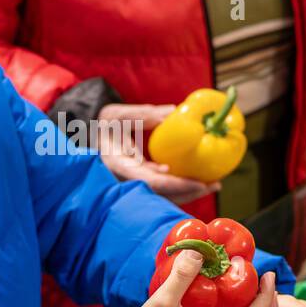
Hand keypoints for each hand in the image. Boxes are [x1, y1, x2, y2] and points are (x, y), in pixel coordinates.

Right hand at [98, 102, 215, 204]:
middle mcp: (128, 182)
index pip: (153, 183)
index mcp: (120, 167)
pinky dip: (181, 185)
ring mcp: (135, 184)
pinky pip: (164, 188)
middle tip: (215, 184)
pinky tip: (199, 178)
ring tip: (213, 183)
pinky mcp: (142, 182)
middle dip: (190, 193)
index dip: (177, 185)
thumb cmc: (102, 125)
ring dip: (189, 191)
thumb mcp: (117, 115)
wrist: (90, 138)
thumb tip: (172, 111)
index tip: (200, 183)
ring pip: (165, 195)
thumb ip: (143, 114)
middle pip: (163, 195)